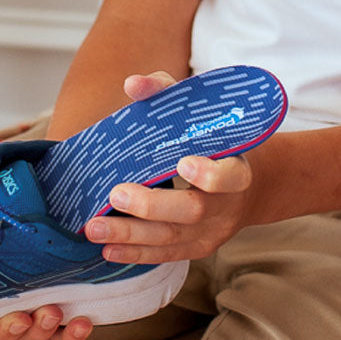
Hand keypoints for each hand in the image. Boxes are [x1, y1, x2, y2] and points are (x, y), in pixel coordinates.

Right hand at [0, 161, 93, 339]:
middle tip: (35, 316)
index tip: (17, 317)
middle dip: (24, 330)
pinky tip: (85, 322)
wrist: (26, 211)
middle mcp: (4, 307)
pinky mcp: (55, 305)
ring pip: (36, 332)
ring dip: (47, 329)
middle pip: (11, 333)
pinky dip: (73, 331)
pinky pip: (64, 329)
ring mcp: (30, 308)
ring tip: (56, 312)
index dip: (1, 326)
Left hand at [82, 71, 253, 263]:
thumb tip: (133, 84)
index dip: (209, 173)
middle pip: (192, 210)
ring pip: (172, 238)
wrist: (246, 187)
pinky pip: (165, 254)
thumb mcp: (197, 112)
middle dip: (152, 205)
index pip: (230, 175)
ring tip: (94, 227)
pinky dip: (136, 253)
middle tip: (116, 193)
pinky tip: (107, 249)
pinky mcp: (197, 248)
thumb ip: (167, 94)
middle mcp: (227, 204)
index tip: (182, 162)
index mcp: (236, 167)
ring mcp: (212, 231)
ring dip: (131, 234)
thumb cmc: (212, 139)